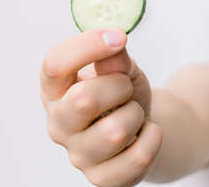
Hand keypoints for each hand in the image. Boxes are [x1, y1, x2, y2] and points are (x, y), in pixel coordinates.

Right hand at [40, 29, 161, 186]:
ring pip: (116, 131)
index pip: (55, 64)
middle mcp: (59, 124)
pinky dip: (153, 138)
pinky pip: (138, 157)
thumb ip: (117, 58)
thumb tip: (114, 46)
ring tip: (134, 114)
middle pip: (84, 99)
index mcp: (57, 90)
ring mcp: (79, 155)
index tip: (118, 37)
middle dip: (119, 86)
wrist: (141, 127)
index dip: (87, 46)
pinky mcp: (102, 178)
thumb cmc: (124, 94)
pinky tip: (145, 133)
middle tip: (126, 88)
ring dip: (137, 114)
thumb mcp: (124, 69)